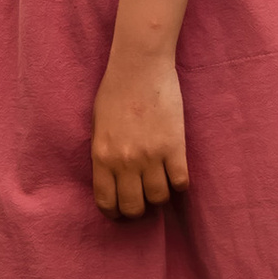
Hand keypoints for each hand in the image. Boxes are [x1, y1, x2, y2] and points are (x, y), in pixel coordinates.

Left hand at [91, 51, 188, 219]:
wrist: (140, 66)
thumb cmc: (115, 90)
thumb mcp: (97, 125)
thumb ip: (103, 153)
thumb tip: (111, 176)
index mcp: (102, 156)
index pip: (107, 201)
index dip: (114, 212)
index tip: (120, 210)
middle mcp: (125, 161)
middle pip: (134, 207)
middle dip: (138, 210)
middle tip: (142, 202)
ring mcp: (151, 156)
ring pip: (159, 198)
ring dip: (159, 196)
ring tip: (160, 185)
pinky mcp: (174, 147)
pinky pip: (180, 182)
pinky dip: (179, 183)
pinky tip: (175, 173)